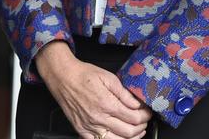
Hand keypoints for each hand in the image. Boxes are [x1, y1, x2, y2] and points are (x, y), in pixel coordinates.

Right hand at [35, 41, 150, 138]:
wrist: (61, 76)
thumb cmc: (82, 75)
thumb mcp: (108, 77)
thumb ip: (124, 93)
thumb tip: (138, 105)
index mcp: (107, 104)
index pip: (134, 118)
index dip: (145, 116)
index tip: (147, 112)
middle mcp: (99, 118)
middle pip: (129, 132)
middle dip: (141, 127)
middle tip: (143, 120)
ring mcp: (90, 126)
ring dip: (131, 138)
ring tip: (135, 131)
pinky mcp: (81, 129)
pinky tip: (117, 136)